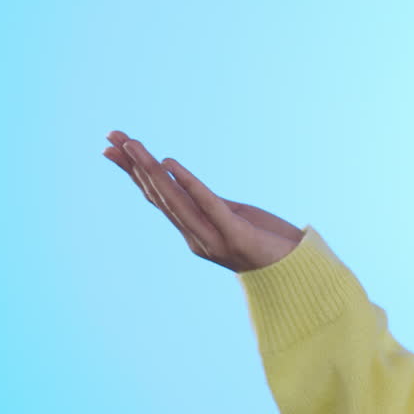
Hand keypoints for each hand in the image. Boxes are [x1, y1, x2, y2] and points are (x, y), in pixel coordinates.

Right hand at [103, 130, 304, 272]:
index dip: (135, 174)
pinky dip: (188, 184)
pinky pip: (209, 205)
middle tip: (112, 137)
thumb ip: (211, 205)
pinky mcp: (237, 235)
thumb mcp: (236, 218)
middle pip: (159, 196)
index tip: (114, 148)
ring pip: (175, 200)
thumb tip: (192, 186)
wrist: (301, 276)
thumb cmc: (271, 245)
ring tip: (134, 145)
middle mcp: (197, 237)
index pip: (159, 198)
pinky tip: (170, 163)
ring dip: (151, 170)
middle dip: (133, 165)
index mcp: (195, 232)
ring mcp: (214, 238)